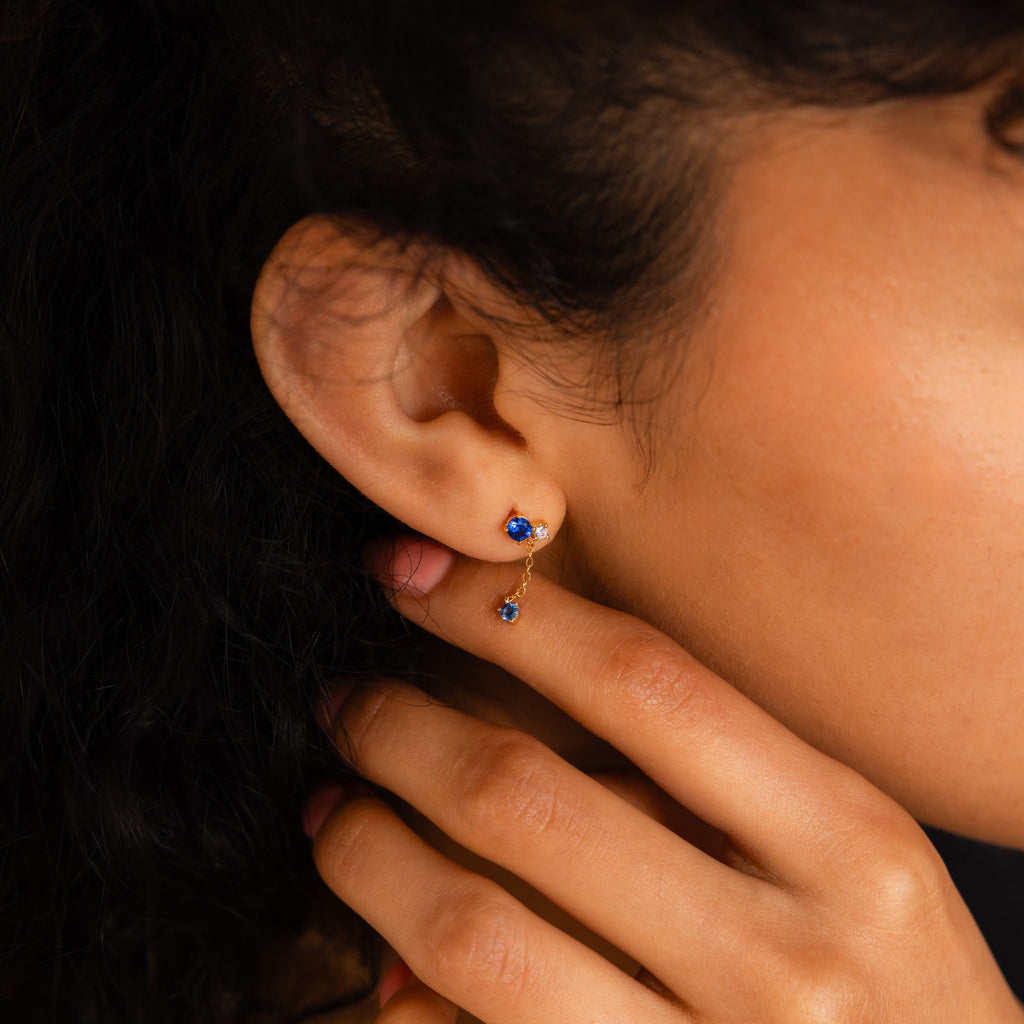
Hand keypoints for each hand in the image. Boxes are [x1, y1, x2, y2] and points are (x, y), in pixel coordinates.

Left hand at [309, 538, 1022, 1022]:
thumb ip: (714, 794)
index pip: (640, 680)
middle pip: (528, 796)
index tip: (412, 574)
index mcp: (851, 841)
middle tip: (347, 700)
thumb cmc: (902, 998)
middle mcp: (789, 957)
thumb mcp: (854, 870)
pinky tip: (375, 960)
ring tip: (331, 815)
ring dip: (368, 855)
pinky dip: (399, 996)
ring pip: (474, 931)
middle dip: (400, 730)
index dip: (503, 612)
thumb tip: (515, 736)